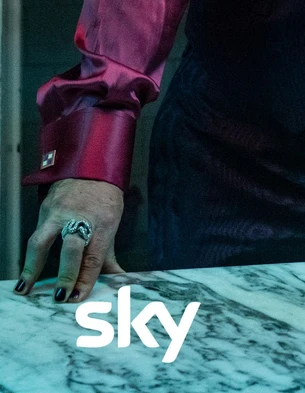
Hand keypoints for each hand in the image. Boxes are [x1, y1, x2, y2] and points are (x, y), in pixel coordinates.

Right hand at [13, 177, 125, 302]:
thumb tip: (118, 282)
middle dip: (67, 273)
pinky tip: (26, 273)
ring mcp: (59, 212)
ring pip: (43, 239)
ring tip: (26, 288)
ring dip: (33, 266)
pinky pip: (36, 235)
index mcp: (102, 222)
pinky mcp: (44, 209)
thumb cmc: (103, 200)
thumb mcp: (111, 223)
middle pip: (72, 247)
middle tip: (61, 296)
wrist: (90, 168)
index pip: (93, 255)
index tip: (77, 297)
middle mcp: (79, 216)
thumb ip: (108, 256)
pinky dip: (30, 256)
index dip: (85, 278)